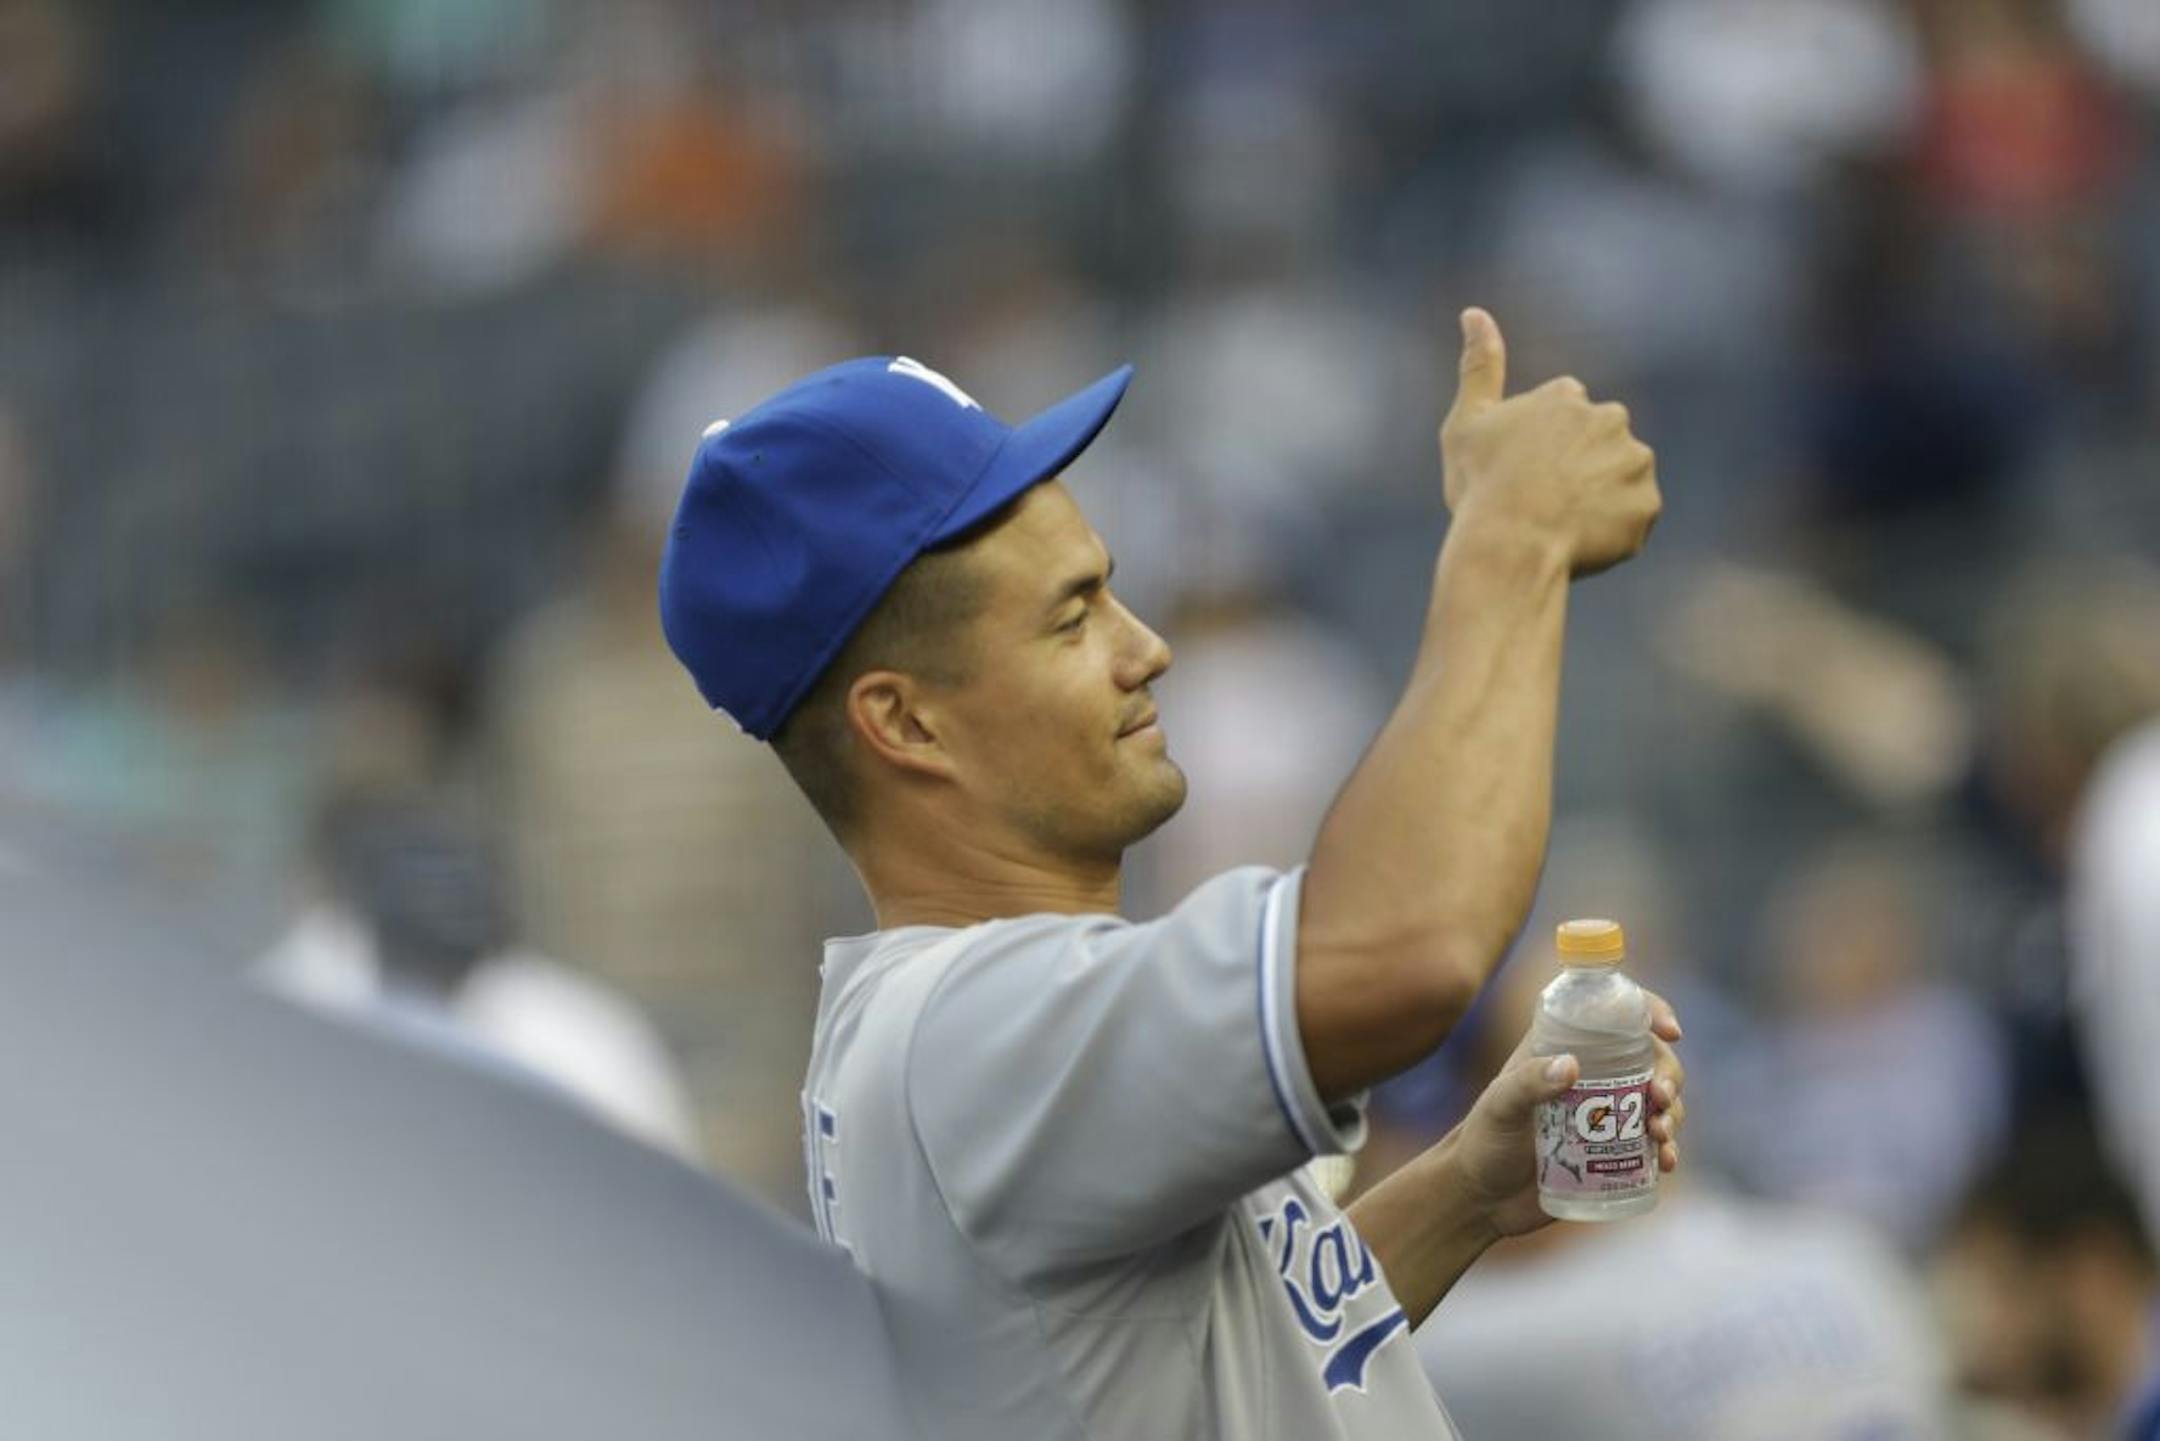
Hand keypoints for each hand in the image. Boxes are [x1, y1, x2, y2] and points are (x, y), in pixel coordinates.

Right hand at [1439, 307, 1661, 577]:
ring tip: (1559, 526)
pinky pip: (1633, 518)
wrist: (1512, 546)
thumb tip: (1474, 311)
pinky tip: (1579, 543)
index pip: (1563, 416)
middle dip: (1577, 468)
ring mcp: (1634, 462)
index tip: (1520, 471)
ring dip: (1598, 498)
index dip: (1540, 448)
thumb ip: (1480, 366)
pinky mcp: (1647, 505)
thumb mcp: (1467, 422)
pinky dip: (1612, 531)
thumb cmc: (1482, 486)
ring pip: (1618, 480)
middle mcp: (1610, 419)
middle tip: (1541, 502)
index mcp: (1567, 397)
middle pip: (1596, 446)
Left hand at [1445, 989, 1687, 1240]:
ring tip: (1661, 1134)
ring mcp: (1608, 1113)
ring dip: (1673, 1113)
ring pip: (1659, 1101)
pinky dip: (1668, 1149)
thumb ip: (1527, 1083)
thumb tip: (1572, 1065)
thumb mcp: (1499, 1106)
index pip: (1614, 1014)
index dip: (1648, 1011)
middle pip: (1651, 1059)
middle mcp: (1594, 1074)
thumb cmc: (1484, 1140)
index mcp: (1564, 1045)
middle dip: (1669, 1073)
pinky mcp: (1616, 1150)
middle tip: (1661, 1096)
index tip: (1669, 1030)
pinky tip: (1666, 1163)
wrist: (1483, 1198)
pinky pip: (1655, 1144)